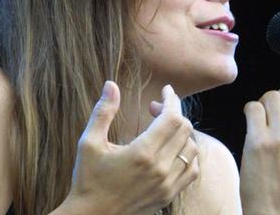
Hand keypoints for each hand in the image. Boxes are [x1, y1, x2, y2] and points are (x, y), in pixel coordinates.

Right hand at [60, 81, 198, 214]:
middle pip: (184, 129)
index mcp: (142, 153)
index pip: (172, 117)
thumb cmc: (88, 179)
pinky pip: (192, 170)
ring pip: (191, 148)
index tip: (165, 90)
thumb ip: (103, 112)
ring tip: (162, 128)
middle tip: (155, 109)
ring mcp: (168, 184)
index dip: (172, 99)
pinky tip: (171, 150)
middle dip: (174, 112)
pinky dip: (187, 154)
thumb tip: (111, 84)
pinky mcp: (169, 195)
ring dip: (182, 132)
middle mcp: (160, 169)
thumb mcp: (89, 143)